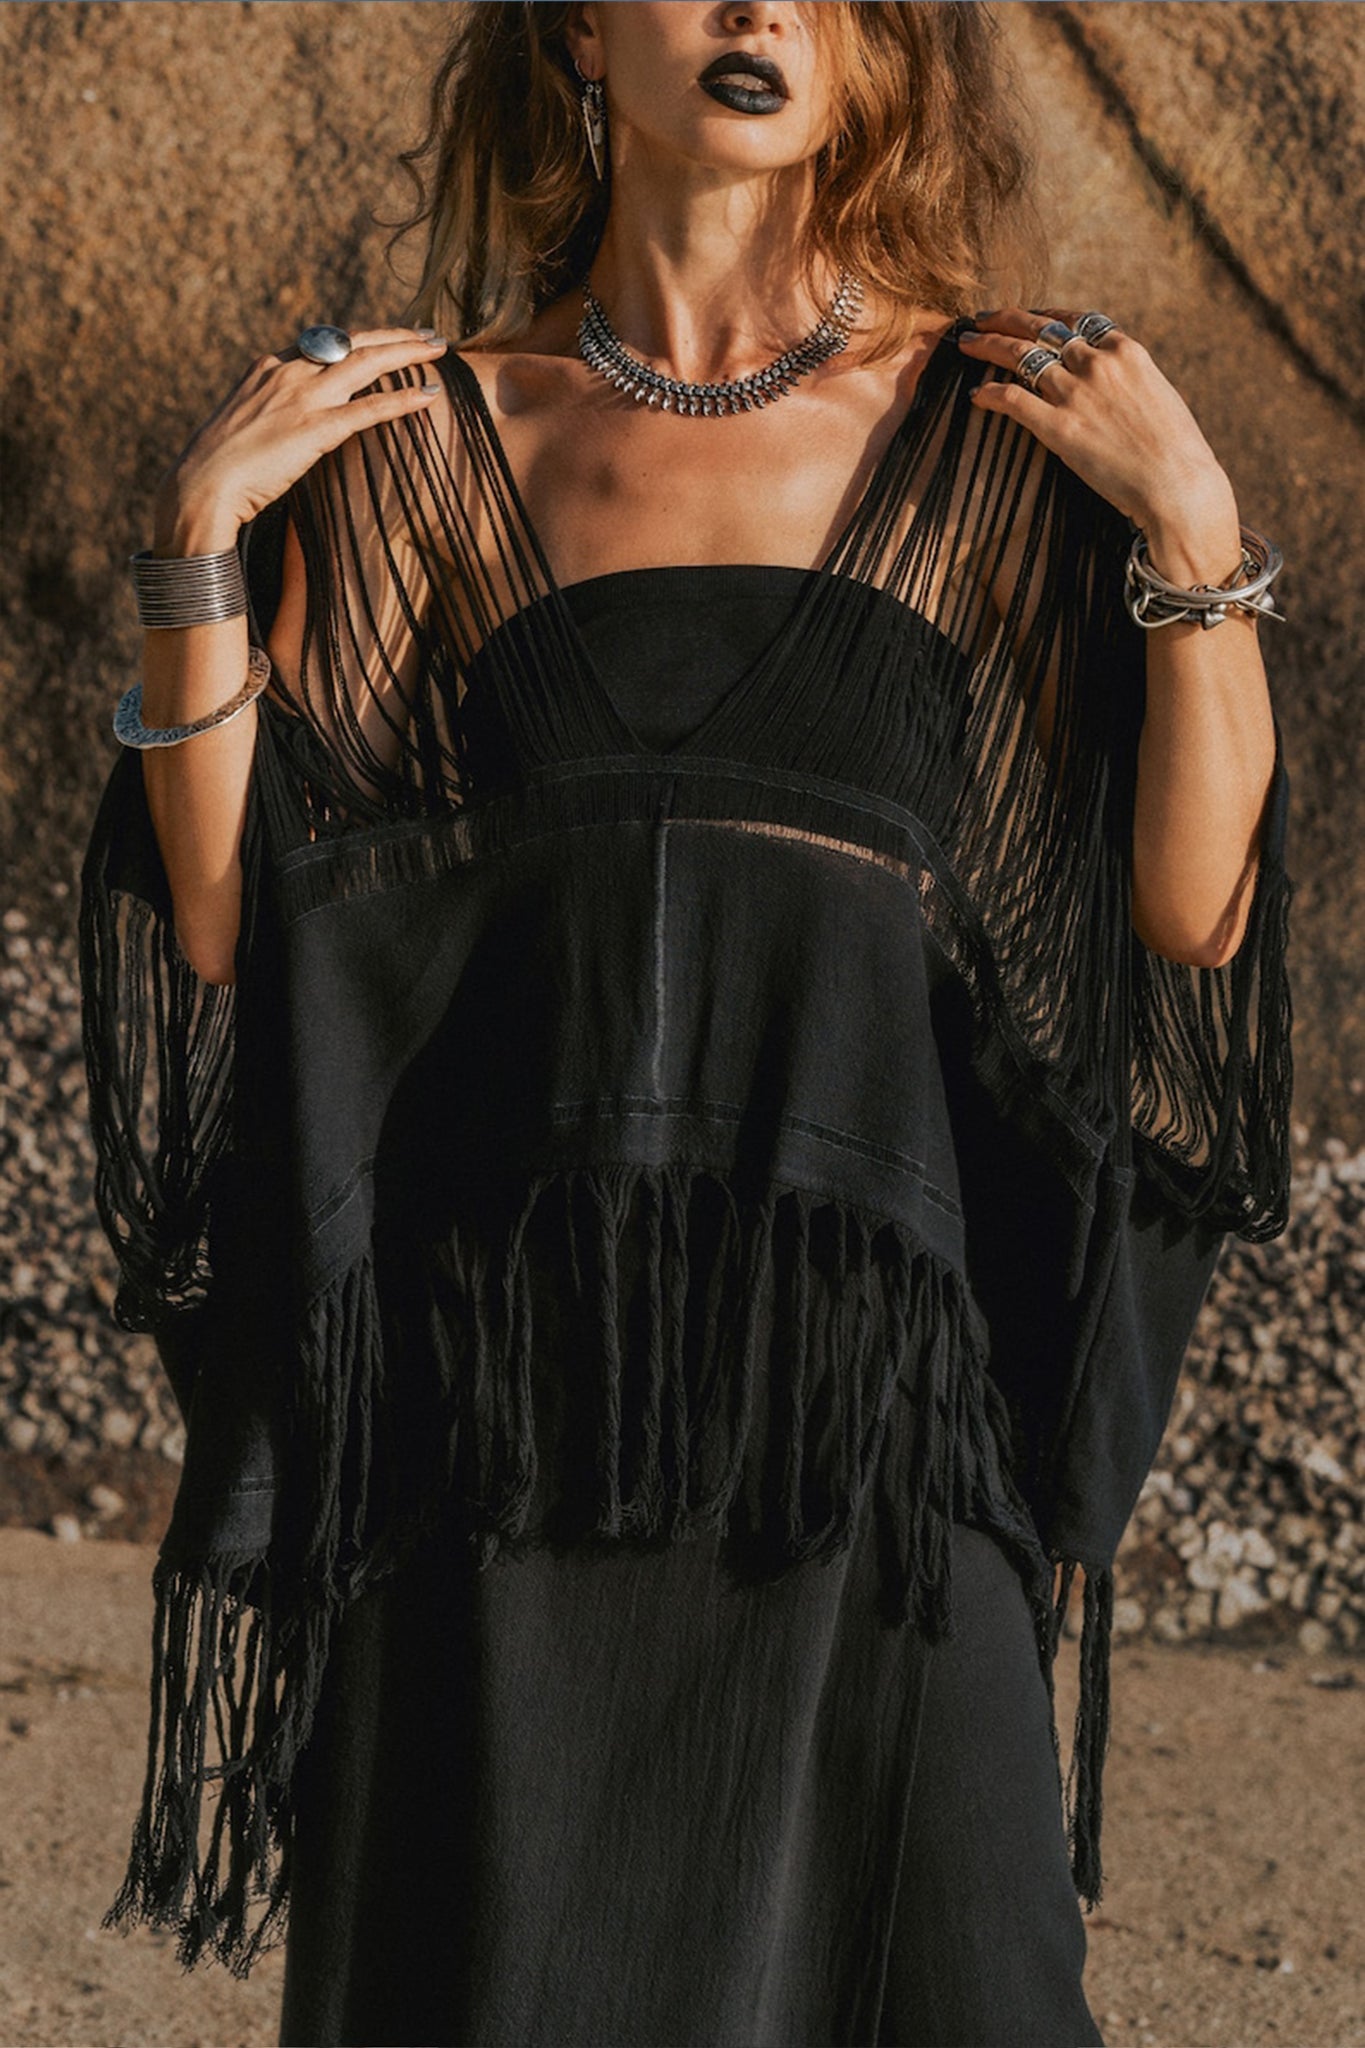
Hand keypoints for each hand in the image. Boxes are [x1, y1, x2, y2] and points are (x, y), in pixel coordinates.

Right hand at [153, 325, 449, 541]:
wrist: (199, 488)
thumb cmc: (217, 467)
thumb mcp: (243, 424)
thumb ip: (271, 413)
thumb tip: (285, 425)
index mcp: (269, 366)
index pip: (326, 341)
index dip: (363, 337)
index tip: (389, 337)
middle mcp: (288, 372)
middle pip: (354, 341)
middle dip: (396, 335)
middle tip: (430, 335)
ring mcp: (302, 398)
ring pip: (368, 363)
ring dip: (409, 353)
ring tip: (441, 351)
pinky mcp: (315, 430)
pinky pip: (369, 409)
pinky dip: (403, 400)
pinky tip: (430, 396)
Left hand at [957, 308, 1234, 541]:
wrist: (1178, 485)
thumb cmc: (1177, 452)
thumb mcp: (1158, 398)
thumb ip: (1130, 383)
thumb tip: (1114, 388)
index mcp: (1126, 351)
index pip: (1076, 320)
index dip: (1045, 315)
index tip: (1026, 315)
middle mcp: (1098, 364)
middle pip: (1040, 329)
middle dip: (1005, 319)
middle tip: (979, 319)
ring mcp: (1076, 394)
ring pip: (1020, 356)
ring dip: (987, 346)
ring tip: (965, 344)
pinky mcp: (1059, 428)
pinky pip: (1013, 400)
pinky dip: (989, 394)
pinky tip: (974, 395)